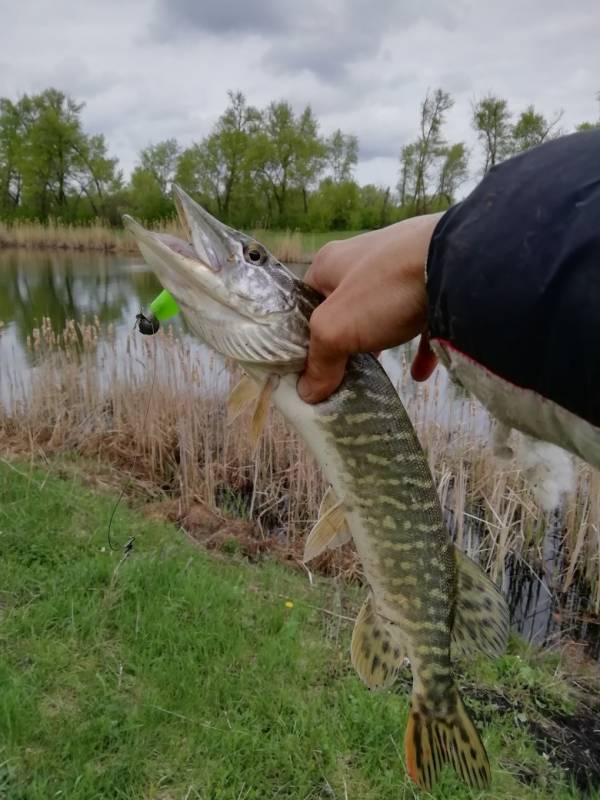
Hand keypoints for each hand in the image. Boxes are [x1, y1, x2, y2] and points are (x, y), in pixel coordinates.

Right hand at [297, 213, 442, 402]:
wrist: (462, 263)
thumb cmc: (386, 290)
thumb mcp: (336, 329)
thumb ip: (319, 361)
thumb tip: (307, 392)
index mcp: (332, 263)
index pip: (304, 300)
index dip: (301, 335)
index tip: (304, 369)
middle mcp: (365, 260)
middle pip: (344, 308)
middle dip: (343, 341)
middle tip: (340, 376)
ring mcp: (404, 269)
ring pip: (382, 313)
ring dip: (378, 342)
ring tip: (374, 374)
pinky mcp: (439, 282)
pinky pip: (422, 321)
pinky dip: (417, 347)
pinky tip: (419, 374)